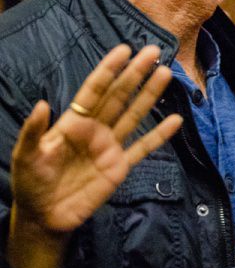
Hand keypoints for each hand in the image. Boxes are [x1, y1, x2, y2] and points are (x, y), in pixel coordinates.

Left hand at [8, 45, 181, 267]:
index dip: (108, 70)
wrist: (44, 216)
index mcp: (72, 123)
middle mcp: (95, 130)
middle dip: (135, 74)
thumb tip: (43, 104)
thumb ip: (33, 131)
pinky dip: (159, 135)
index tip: (124, 50)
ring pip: (134, 115)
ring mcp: (110, 147)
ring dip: (150, 95)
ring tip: (164, 74)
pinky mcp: (120, 167)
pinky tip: (175, 121)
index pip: (94, 91)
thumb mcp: (25, 156)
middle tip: (153, 52)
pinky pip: (143, 148)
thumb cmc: (30, 183)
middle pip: (119, 96)